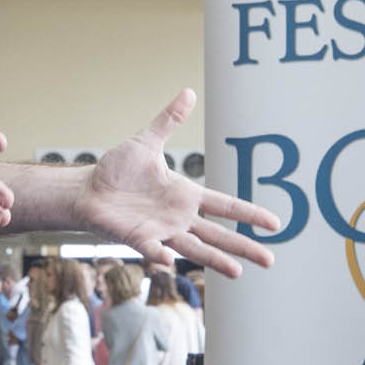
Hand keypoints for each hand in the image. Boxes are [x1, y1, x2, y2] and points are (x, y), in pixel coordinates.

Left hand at [73, 91, 279, 278]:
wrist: (89, 188)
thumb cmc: (118, 169)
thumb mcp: (147, 141)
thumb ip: (169, 120)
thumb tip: (189, 92)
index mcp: (186, 195)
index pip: (226, 205)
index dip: (250, 214)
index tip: (275, 224)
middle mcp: (179, 217)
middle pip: (219, 233)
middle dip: (244, 247)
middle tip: (270, 260)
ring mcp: (161, 230)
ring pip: (195, 248)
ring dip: (215, 259)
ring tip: (237, 272)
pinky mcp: (138, 238)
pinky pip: (153, 248)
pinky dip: (161, 255)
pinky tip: (170, 260)